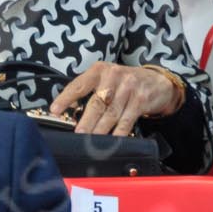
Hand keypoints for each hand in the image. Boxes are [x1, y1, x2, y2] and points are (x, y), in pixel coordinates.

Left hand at [54, 61, 181, 135]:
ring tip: (91, 141)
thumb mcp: (106, 78)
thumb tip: (70, 109)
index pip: (78, 85)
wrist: (157, 81)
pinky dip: (119, 132)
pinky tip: (112, 140)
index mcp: (99, 70)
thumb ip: (89, 90)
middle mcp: (113, 76)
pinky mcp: (141, 100)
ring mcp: (128, 88)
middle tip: (77, 133)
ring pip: (111, 113)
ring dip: (100, 129)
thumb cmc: (125, 81)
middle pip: (96, 102)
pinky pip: (127, 120)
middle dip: (86, 120)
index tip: (55, 110)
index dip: (65, 98)